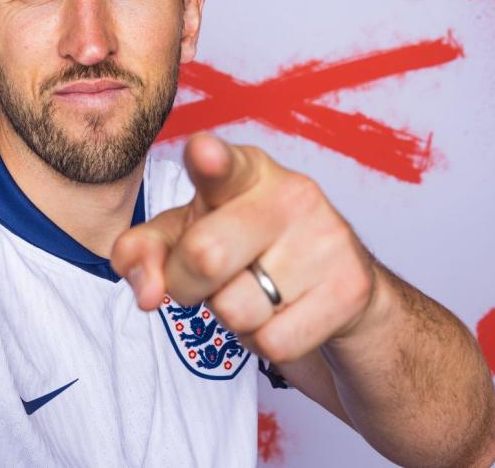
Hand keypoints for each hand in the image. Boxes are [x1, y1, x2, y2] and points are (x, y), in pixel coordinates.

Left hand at [111, 133, 380, 363]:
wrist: (337, 284)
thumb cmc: (246, 247)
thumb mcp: (186, 235)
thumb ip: (144, 250)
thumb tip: (147, 293)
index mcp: (244, 171)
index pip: (222, 165)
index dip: (209, 160)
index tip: (203, 152)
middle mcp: (289, 194)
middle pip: (204, 257)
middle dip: (188, 286)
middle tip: (210, 279)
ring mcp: (325, 238)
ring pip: (236, 310)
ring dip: (232, 318)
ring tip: (257, 292)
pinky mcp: (350, 287)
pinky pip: (274, 343)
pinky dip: (266, 342)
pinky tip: (286, 313)